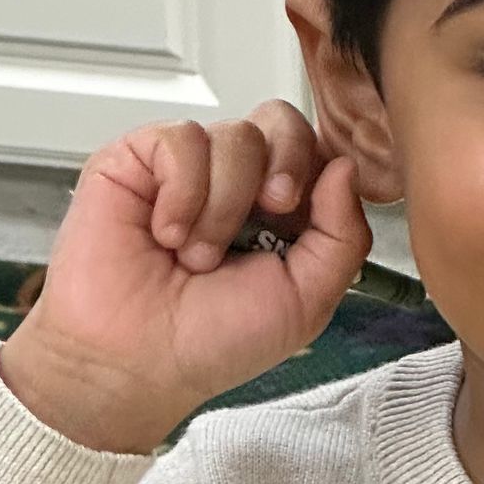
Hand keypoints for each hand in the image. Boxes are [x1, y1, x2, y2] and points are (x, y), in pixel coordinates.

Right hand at [0, 103, 372, 452]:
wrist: (139, 362)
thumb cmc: (212, 343)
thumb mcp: (306, 301)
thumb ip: (343, 237)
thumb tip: (346, 166)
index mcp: (278, 213)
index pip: (314, 149)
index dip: (317, 170)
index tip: (299, 215)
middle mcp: (235, 183)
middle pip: (280, 121)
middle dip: (285, 167)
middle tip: (268, 214)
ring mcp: (186, 169)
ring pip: (234, 134)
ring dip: (224, 206)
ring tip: (196, 257)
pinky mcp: (137, 160)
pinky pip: (182, 140)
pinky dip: (182, 193)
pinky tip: (165, 235)